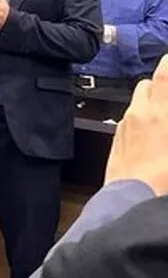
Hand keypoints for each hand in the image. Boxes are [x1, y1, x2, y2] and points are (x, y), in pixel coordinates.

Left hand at [105, 55, 167, 193]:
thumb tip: (163, 111)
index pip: (165, 75)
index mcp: (160, 112)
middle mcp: (139, 113)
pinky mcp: (116, 142)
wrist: (134, 202)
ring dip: (150, 104)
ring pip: (136, 103)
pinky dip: (140, 121)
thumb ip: (165, 112)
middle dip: (161, 86)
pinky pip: (128, 121)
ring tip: (164, 119)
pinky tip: (152, 138)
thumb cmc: (165, 177)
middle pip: (147, 84)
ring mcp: (124, 127)